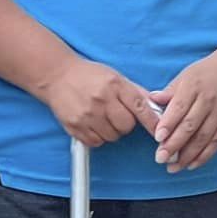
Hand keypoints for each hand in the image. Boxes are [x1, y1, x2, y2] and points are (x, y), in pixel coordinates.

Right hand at [40, 58, 159, 147]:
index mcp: (114, 84)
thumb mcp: (114, 76)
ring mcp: (87, 114)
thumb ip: (135, 91)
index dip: (152, 122)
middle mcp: (101, 99)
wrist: (57, 75)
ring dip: (111, 131)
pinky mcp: (76, 126)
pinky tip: (93, 124)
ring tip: (102, 117)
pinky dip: (98, 137)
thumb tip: (156, 105)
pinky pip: (96, 142)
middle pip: (127, 126)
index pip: (140, 106)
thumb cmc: (88, 75)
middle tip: (117, 115)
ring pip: (112, 136)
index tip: (160, 131)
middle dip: (126, 124)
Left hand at [149, 51, 216, 173]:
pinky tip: (191, 165)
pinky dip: (204, 156)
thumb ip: (170, 90)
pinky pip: (216, 143)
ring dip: (187, 156)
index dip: (168, 123)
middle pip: (190, 126)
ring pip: (203, 138)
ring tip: (173, 167)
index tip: (157, 137)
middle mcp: (209, 101)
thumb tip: (151, 100)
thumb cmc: (207, 73)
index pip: (179, 107)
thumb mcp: (187, 75)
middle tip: (160, 158)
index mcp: (194, 86)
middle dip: (174, 145)